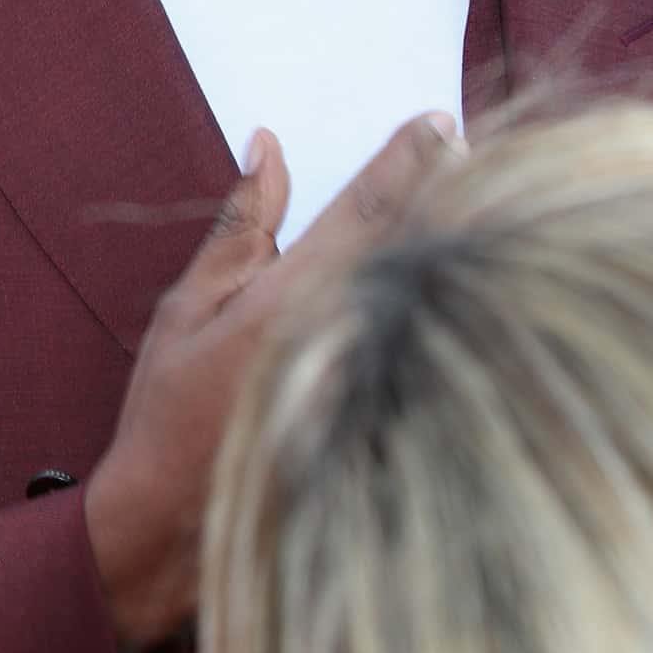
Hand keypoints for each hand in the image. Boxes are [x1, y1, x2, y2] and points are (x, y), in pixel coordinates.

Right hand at [82, 115, 459, 652]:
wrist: (171, 532)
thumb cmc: (169, 415)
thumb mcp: (188, 308)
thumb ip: (238, 226)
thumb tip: (269, 145)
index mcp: (290, 301)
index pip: (367, 210)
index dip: (407, 158)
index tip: (439, 120)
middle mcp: (342, 339)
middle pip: (421, 249)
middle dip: (449, 193)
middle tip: (471, 150)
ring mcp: (371, 389)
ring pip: (437, 302)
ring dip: (460, 252)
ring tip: (483, 208)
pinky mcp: (387, 427)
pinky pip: (435, 358)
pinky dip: (455, 321)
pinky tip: (475, 300)